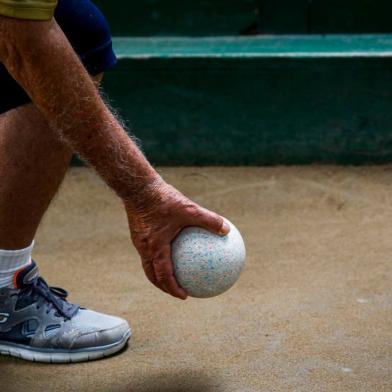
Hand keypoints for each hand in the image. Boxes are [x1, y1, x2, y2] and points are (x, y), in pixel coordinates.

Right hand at [125, 178, 229, 299]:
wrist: (138, 187)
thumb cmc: (163, 199)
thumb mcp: (190, 209)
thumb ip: (208, 220)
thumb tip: (226, 229)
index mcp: (155, 248)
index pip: (163, 276)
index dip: (173, 289)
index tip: (185, 296)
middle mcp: (144, 248)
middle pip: (152, 275)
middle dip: (163, 286)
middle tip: (177, 290)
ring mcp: (139, 241)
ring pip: (147, 264)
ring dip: (158, 273)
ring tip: (171, 274)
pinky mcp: (138, 233)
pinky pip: (148, 250)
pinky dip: (157, 257)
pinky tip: (169, 247)